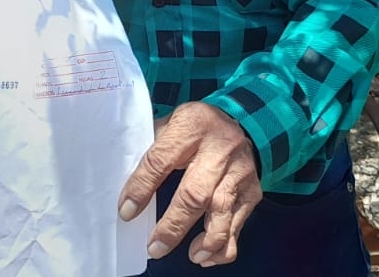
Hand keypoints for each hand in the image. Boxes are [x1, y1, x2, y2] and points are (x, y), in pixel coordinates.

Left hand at [119, 102, 261, 265]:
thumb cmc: (198, 127)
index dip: (142, 187)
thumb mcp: (173, 122)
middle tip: (155, 246)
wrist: (244, 122)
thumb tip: (129, 184)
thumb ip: (154, 148)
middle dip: (174, 224)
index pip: (161, 160)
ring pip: (222, 210)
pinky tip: (207, 256)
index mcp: (191, 126)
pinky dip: (224, 245)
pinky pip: (239, 223)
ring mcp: (239, 172)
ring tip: (190, 255)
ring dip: (205, 239)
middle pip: (195, 192)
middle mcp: (219, 149)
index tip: (127, 211)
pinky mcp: (252, 191)